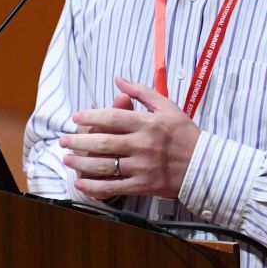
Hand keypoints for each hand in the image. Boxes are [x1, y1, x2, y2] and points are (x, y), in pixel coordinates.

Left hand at [61, 77, 200, 200]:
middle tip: (63, 140)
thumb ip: (142, 92)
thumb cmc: (184, 134)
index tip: (76, 118)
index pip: (113, 117)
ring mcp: (141, 167)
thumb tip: (119, 80)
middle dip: (78, 141)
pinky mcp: (142, 185)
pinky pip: (114, 187)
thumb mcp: (168, 107)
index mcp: (148, 123)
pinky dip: (94, 186)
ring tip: (67, 159)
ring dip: (81, 163)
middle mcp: (142, 145)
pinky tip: (80, 183)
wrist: (204, 165)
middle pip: (103, 142)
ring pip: (104, 165)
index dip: (91, 116)